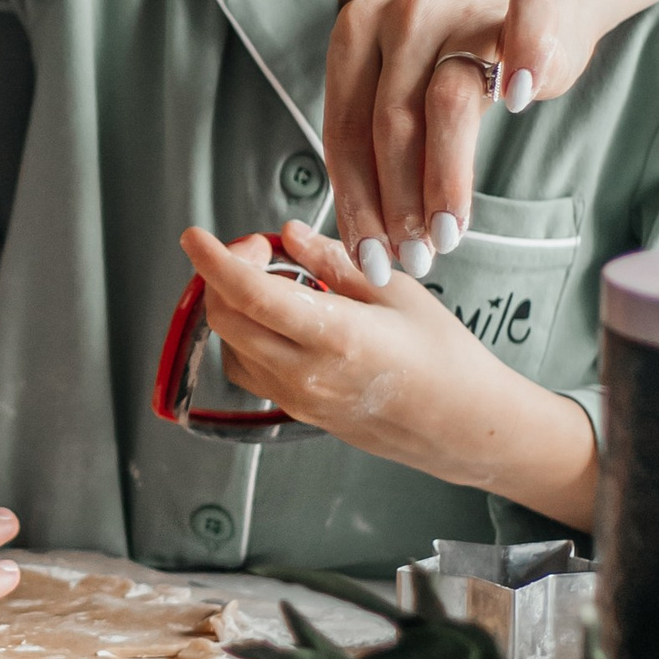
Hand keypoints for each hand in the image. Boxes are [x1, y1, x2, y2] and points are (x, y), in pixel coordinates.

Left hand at [177, 222, 595, 527]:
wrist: (463, 424)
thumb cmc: (444, 358)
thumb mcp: (395, 292)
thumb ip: (332, 261)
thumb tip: (288, 234)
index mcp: (334, 335)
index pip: (250, 294)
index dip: (214, 261)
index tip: (195, 236)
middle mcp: (307, 373)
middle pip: (226, 319)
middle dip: (224, 275)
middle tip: (258, 250)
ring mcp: (298, 398)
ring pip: (231, 345)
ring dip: (234, 307)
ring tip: (275, 283)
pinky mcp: (298, 412)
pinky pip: (249, 369)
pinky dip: (246, 337)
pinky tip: (278, 319)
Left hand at [322, 0, 658, 274]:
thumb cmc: (452, 62)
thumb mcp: (395, 94)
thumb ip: (373, 151)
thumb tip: (363, 248)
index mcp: (354, 36)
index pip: (344, 134)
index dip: (356, 203)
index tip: (371, 259)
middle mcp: (399, 16)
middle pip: (390, 124)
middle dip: (399, 203)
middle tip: (416, 258)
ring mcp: (462, 8)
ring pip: (446, 98)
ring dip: (446, 176)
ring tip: (451, 233)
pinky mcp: (527, 4)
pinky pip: (523, 29)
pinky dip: (521, 63)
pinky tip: (517, 103)